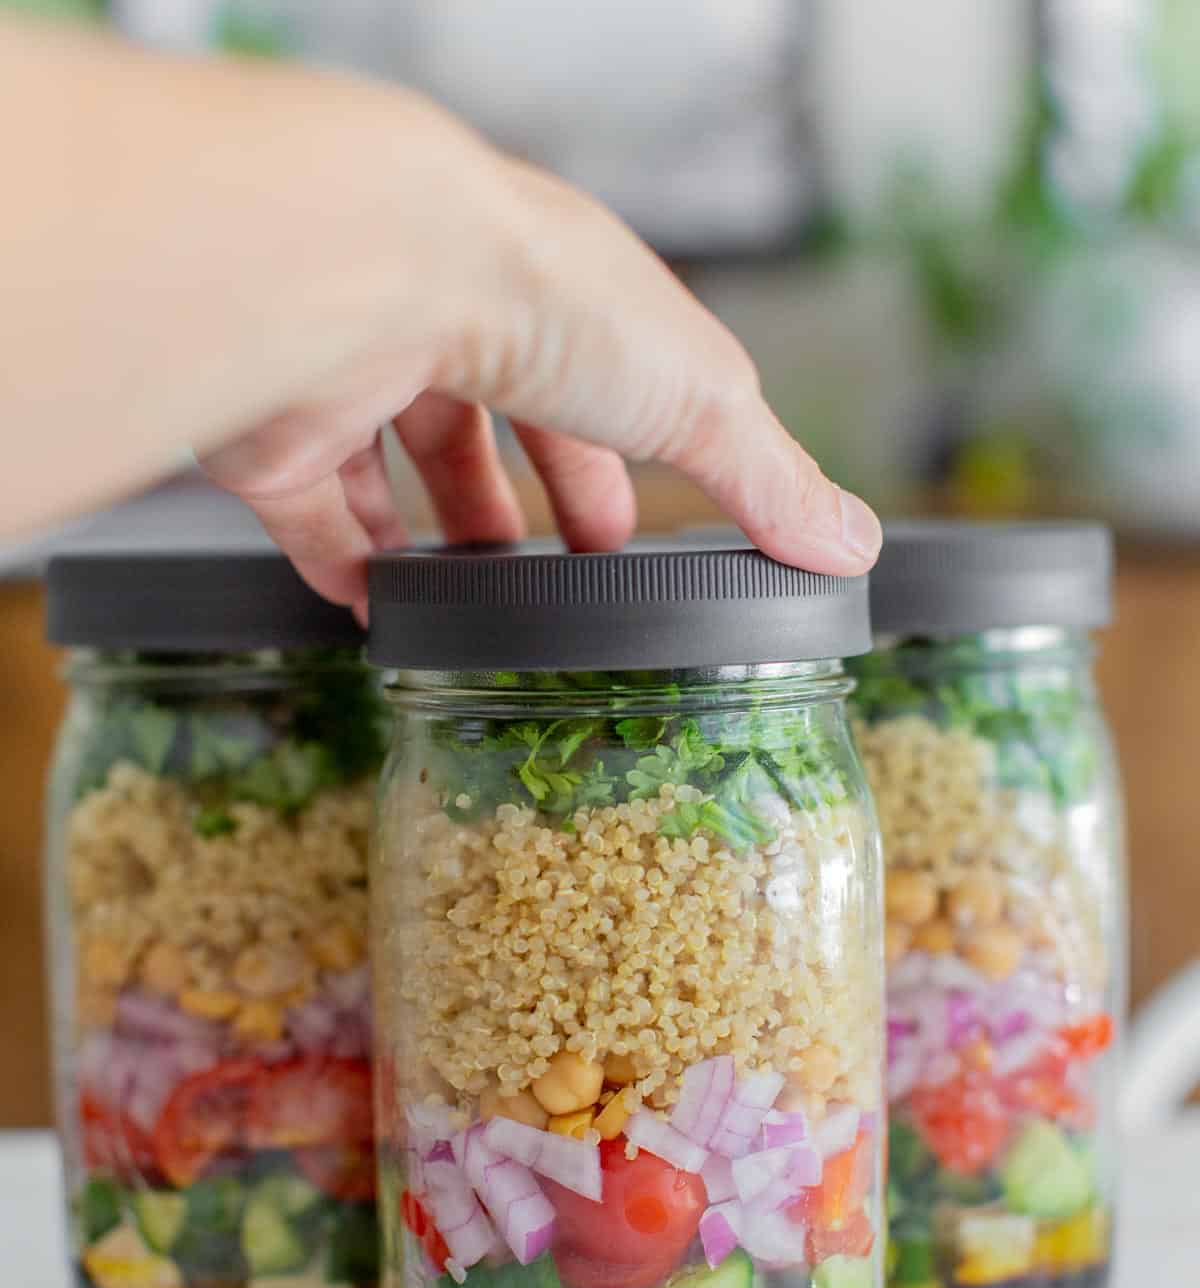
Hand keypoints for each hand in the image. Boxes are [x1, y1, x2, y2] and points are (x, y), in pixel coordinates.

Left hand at [203, 121, 879, 617]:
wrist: (373, 270)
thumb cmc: (544, 300)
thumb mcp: (702, 398)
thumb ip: (771, 480)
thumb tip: (854, 545)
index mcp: (556, 299)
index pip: (588, 386)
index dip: (608, 466)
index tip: (617, 542)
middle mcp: (451, 322)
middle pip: (483, 425)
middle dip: (514, 508)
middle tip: (540, 586)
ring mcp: (358, 371)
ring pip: (391, 463)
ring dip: (429, 535)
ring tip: (459, 610)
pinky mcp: (281, 430)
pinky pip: (305, 507)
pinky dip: (339, 560)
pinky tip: (370, 610)